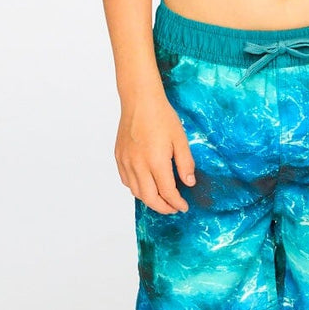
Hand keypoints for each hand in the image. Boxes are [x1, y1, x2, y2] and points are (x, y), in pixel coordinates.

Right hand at [115, 92, 196, 214]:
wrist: (140, 100)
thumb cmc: (161, 116)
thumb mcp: (180, 139)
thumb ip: (185, 163)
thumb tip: (188, 183)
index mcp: (156, 161)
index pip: (167, 192)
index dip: (176, 203)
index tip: (183, 206)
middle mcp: (138, 165)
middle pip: (149, 198)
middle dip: (163, 208)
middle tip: (173, 209)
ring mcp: (126, 161)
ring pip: (136, 192)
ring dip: (149, 200)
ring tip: (160, 200)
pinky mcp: (119, 157)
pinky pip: (126, 180)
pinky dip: (136, 189)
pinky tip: (145, 186)